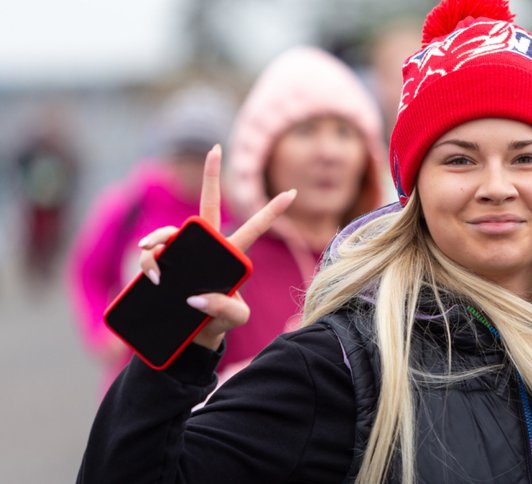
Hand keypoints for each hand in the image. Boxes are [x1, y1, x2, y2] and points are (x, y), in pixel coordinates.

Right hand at [137, 145, 295, 349]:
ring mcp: (182, 253)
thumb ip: (227, 310)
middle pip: (208, 207)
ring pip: (171, 231)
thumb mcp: (234, 320)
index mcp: (232, 257)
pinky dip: (149, 261)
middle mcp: (208, 248)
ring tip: (156, 259)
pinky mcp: (160, 263)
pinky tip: (152, 276)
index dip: (272, 212)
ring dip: (161, 237)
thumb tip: (198, 296)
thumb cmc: (217, 324)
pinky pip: (151, 253)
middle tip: (214, 151)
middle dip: (211, 176)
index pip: (254, 229)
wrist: (190, 337)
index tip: (292, 193)